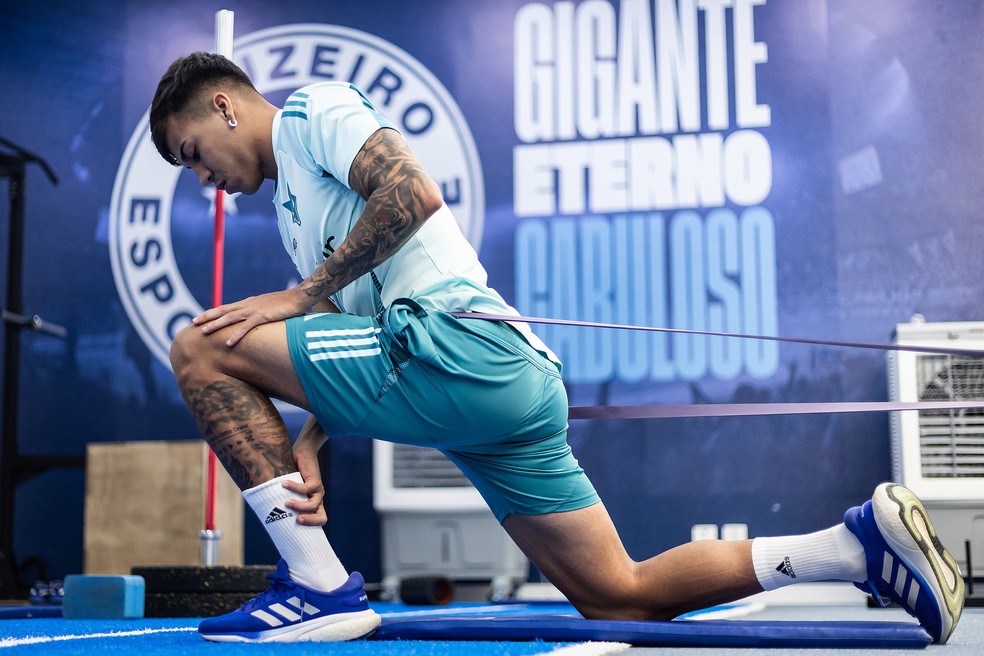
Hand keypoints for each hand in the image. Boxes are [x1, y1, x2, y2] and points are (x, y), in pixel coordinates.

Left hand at [193, 287, 313, 346]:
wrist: (300, 296)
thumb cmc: (288, 304)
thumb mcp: (270, 308)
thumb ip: (262, 314)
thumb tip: (258, 322)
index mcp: (249, 303)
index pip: (226, 307)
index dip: (212, 312)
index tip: (200, 317)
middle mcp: (248, 305)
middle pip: (223, 310)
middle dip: (207, 316)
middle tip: (193, 323)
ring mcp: (254, 310)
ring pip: (230, 318)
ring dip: (216, 325)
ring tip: (204, 332)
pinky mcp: (263, 316)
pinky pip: (246, 327)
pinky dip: (236, 335)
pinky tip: (228, 343)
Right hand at [284, 416, 328, 526]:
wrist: (303, 452)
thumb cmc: (292, 472)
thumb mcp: (288, 489)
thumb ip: (281, 498)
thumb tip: (263, 511)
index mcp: (312, 504)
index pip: (319, 520)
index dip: (310, 528)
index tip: (294, 529)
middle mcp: (317, 499)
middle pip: (322, 518)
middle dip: (310, 521)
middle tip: (296, 521)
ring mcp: (318, 490)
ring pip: (313, 505)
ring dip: (298, 506)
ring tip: (286, 503)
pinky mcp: (315, 480)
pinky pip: (306, 488)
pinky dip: (294, 488)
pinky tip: (283, 484)